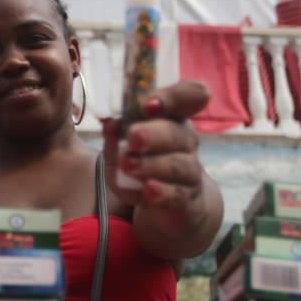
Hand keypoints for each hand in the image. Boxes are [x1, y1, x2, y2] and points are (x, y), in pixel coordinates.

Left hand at [102, 80, 210, 217]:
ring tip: (129, 164)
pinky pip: (178, 195)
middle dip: (154, 134)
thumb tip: (109, 125)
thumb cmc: (143, 166)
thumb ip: (115, 137)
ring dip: (153, 164)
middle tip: (133, 136)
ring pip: (179, 165)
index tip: (149, 105)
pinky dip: (163, 192)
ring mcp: (190, 173)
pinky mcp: (187, 201)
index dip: (173, 97)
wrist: (170, 205)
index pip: (188, 95)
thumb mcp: (122, 150)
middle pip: (178, 133)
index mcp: (173, 119)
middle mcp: (186, 142)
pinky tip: (148, 190)